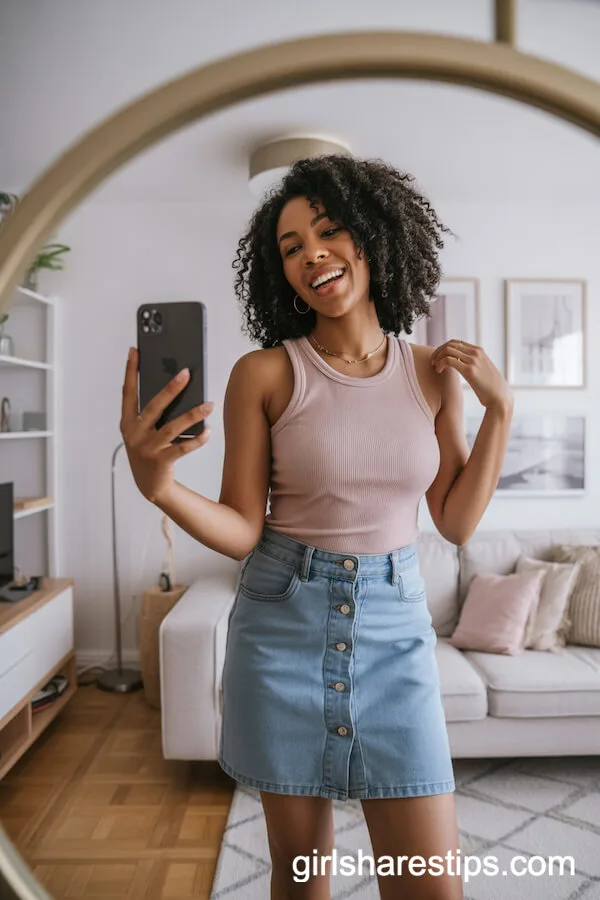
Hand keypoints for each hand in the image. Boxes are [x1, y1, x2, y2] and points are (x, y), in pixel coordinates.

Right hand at [120, 347, 214, 502]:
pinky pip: (182, 448)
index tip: (135, 350)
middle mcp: (134, 434)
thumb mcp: (146, 431)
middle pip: (154, 406)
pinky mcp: (160, 462)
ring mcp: (146, 449)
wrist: (150, 485)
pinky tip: (208, 431)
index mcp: (127, 422)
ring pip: (172, 427)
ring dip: (192, 414)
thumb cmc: (151, 450)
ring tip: (209, 404)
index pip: (127, 392)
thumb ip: (154, 413)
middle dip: (170, 388)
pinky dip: (197, 439)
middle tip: (186, 372)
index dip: (130, 371)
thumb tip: (176, 386)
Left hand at [430, 339, 513, 410]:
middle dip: (438, 352)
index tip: (437, 358)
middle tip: (432, 362)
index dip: (443, 348)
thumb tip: (461, 365)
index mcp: (479, 351)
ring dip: (437, 357)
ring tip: (434, 367)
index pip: (455, 342)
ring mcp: (473, 360)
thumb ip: (473, 364)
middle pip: (450, 344)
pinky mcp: (470, 370)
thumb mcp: (482, 371)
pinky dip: (440, 364)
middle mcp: (476, 353)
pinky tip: (438, 371)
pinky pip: (449, 360)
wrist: (500, 398)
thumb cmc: (490, 388)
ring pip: (448, 350)